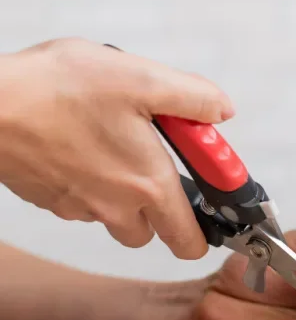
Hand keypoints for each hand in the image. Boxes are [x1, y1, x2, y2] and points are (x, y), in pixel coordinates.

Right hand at [0, 38, 233, 258]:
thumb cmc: (60, 90)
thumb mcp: (143, 79)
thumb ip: (193, 99)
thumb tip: (221, 111)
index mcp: (149, 185)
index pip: (189, 240)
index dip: (208, 228)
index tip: (209, 199)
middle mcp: (116, 207)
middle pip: (154, 231)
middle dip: (164, 204)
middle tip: (159, 160)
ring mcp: (79, 207)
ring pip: (116, 217)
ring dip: (126, 191)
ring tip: (117, 141)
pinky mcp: (50, 198)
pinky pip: (83, 202)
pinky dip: (92, 181)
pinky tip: (83, 143)